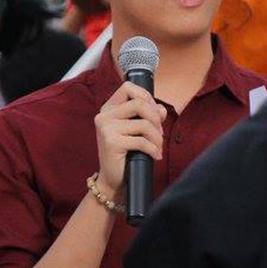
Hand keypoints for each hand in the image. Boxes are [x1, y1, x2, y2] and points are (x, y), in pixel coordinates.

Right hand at [94, 81, 165, 195]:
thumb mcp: (138, 131)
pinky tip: (155, 155)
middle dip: (156, 119)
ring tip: (157, 147)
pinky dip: (153, 149)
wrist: (113, 180)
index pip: (128, 87)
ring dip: (157, 137)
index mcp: (109, 109)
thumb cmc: (127, 154)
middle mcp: (104, 116)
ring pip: (144, 124)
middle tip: (159, 134)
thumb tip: (162, 109)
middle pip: (139, 104)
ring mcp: (106, 129)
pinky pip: (142, 141)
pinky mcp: (111, 143)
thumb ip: (149, 116)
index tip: (154, 113)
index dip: (146, 97)